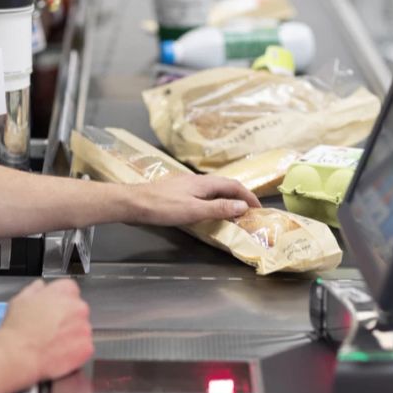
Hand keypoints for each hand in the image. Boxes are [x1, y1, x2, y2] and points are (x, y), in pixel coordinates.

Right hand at [0, 279, 93, 381]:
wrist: (19, 355)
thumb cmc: (18, 328)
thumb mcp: (21, 299)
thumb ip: (35, 290)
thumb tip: (41, 287)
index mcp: (65, 291)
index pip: (70, 290)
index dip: (59, 301)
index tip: (53, 310)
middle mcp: (79, 307)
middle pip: (77, 310)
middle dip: (67, 318)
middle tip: (51, 329)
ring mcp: (85, 328)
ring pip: (82, 329)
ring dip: (72, 335)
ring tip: (52, 343)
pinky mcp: (87, 347)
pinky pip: (84, 347)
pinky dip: (75, 351)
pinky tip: (59, 353)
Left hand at [127, 174, 260, 225]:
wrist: (133, 203)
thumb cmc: (163, 207)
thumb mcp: (194, 210)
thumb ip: (219, 208)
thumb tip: (242, 205)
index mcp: (205, 183)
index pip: (234, 186)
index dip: (248, 196)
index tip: (259, 208)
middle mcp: (197, 180)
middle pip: (225, 186)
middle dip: (240, 197)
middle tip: (249, 211)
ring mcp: (186, 185)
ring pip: (214, 190)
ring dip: (227, 199)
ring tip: (234, 212)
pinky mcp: (177, 191)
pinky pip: (203, 194)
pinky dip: (213, 201)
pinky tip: (209, 210)